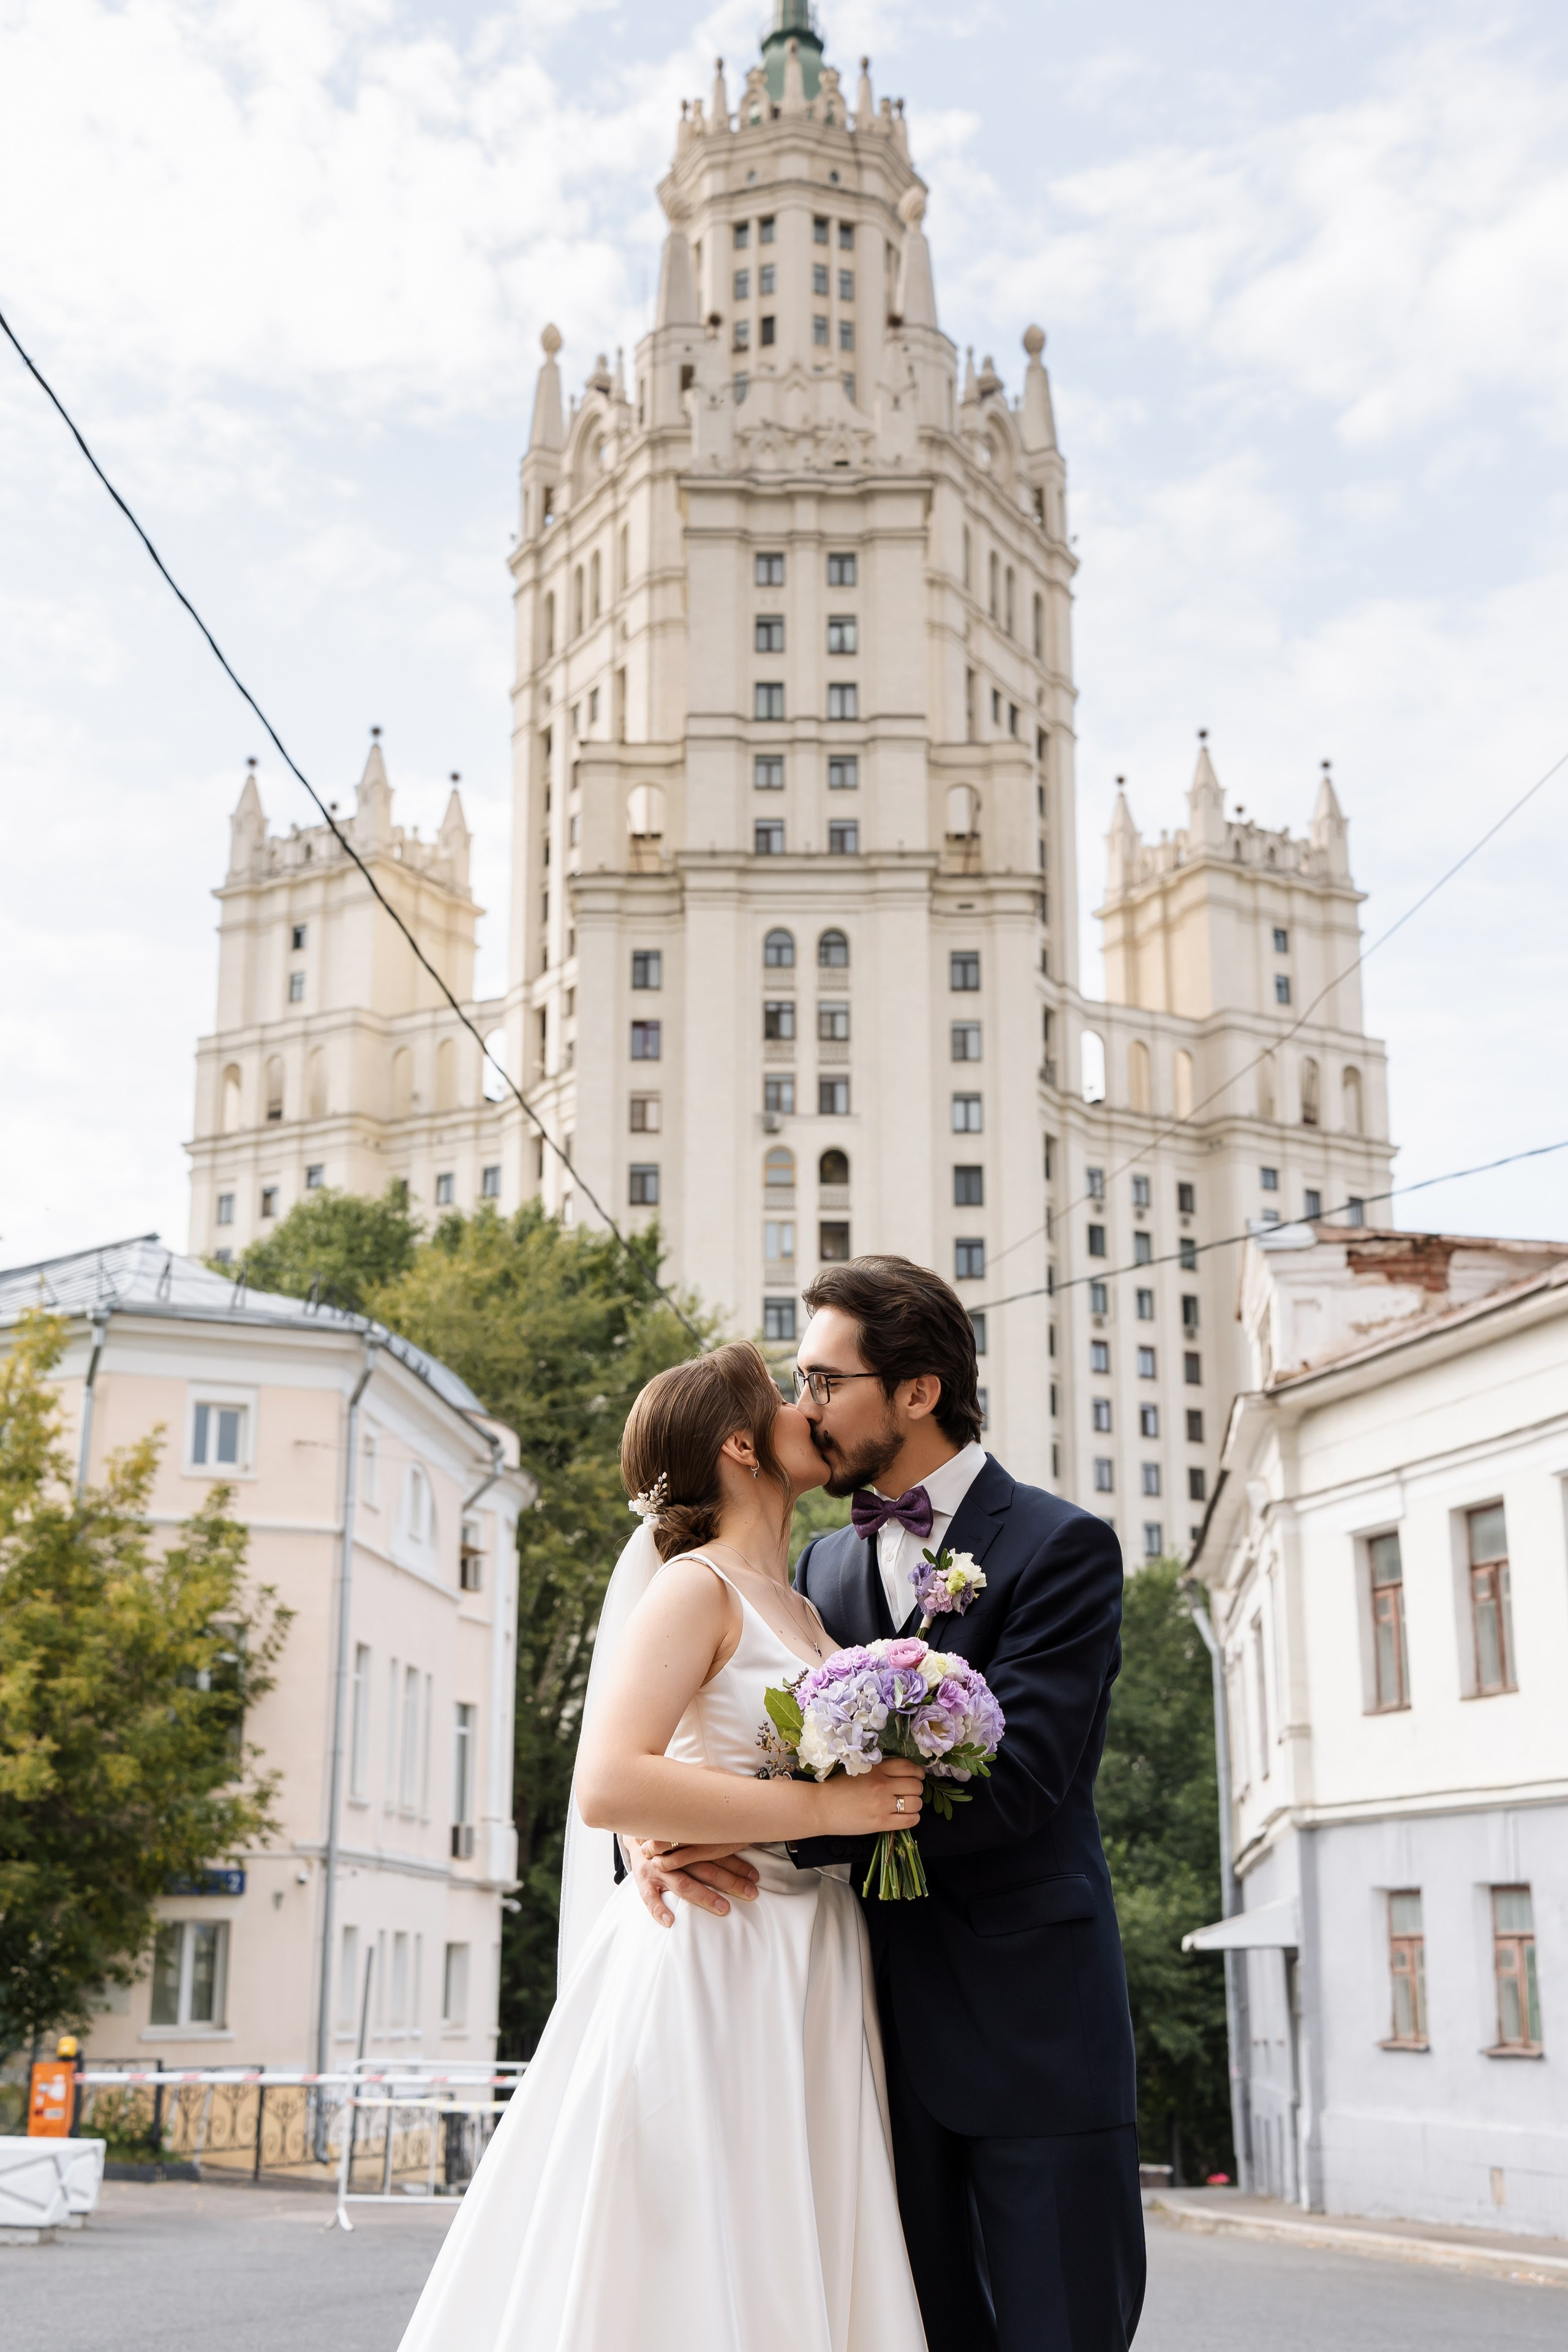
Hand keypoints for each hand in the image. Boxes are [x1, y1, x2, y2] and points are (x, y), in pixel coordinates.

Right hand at [622, 1837, 760, 1928]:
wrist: (635, 1833)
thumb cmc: (669, 1837)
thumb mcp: (687, 1831)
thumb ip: (709, 1839)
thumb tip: (744, 1840)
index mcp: (688, 1841)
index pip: (717, 1854)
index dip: (737, 1865)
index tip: (755, 1877)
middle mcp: (675, 1855)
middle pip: (705, 1869)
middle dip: (729, 1882)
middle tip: (750, 1893)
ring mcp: (658, 1869)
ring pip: (684, 1884)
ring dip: (705, 1896)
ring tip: (723, 1908)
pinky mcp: (643, 1882)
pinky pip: (650, 1898)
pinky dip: (658, 1910)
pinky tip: (670, 1921)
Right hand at [817, 1756, 925, 1836]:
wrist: (820, 1807)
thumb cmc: (836, 1787)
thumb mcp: (859, 1769)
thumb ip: (879, 1770)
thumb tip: (901, 1773)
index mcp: (876, 1769)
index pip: (908, 1767)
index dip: (917, 1772)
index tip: (916, 1776)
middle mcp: (882, 1785)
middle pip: (915, 1785)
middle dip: (916, 1789)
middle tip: (910, 1793)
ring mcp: (882, 1805)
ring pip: (915, 1803)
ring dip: (915, 1804)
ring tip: (908, 1805)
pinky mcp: (880, 1822)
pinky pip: (909, 1821)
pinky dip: (913, 1818)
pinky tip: (907, 1816)